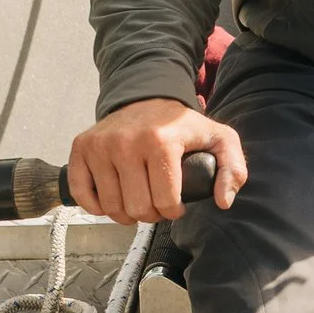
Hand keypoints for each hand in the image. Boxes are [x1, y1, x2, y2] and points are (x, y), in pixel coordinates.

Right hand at [68, 96, 246, 226]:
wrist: (145, 98)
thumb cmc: (181, 125)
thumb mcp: (218, 138)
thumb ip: (232, 168)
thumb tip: (223, 201)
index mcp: (161, 141)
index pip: (165, 202)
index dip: (173, 211)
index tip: (175, 204)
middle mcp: (126, 142)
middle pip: (137, 208)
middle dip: (150, 214)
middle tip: (156, 203)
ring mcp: (100, 145)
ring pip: (110, 207)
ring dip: (126, 213)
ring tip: (138, 200)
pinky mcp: (81, 148)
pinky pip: (82, 195)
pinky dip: (97, 206)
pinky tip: (113, 199)